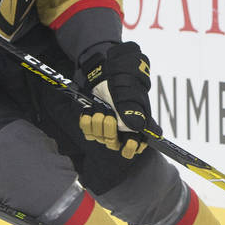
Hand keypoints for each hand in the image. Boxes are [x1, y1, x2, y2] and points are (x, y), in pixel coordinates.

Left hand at [79, 41, 160, 158]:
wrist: (105, 77)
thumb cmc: (122, 85)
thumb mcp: (129, 97)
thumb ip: (133, 112)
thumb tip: (137, 127)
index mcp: (135, 125)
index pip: (136, 146)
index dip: (132, 148)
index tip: (129, 144)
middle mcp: (121, 129)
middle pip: (113, 143)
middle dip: (109, 130)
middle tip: (109, 116)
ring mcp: (106, 127)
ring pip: (99, 137)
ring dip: (97, 122)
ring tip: (101, 109)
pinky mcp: (94, 124)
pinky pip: (87, 132)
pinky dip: (87, 121)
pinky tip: (90, 111)